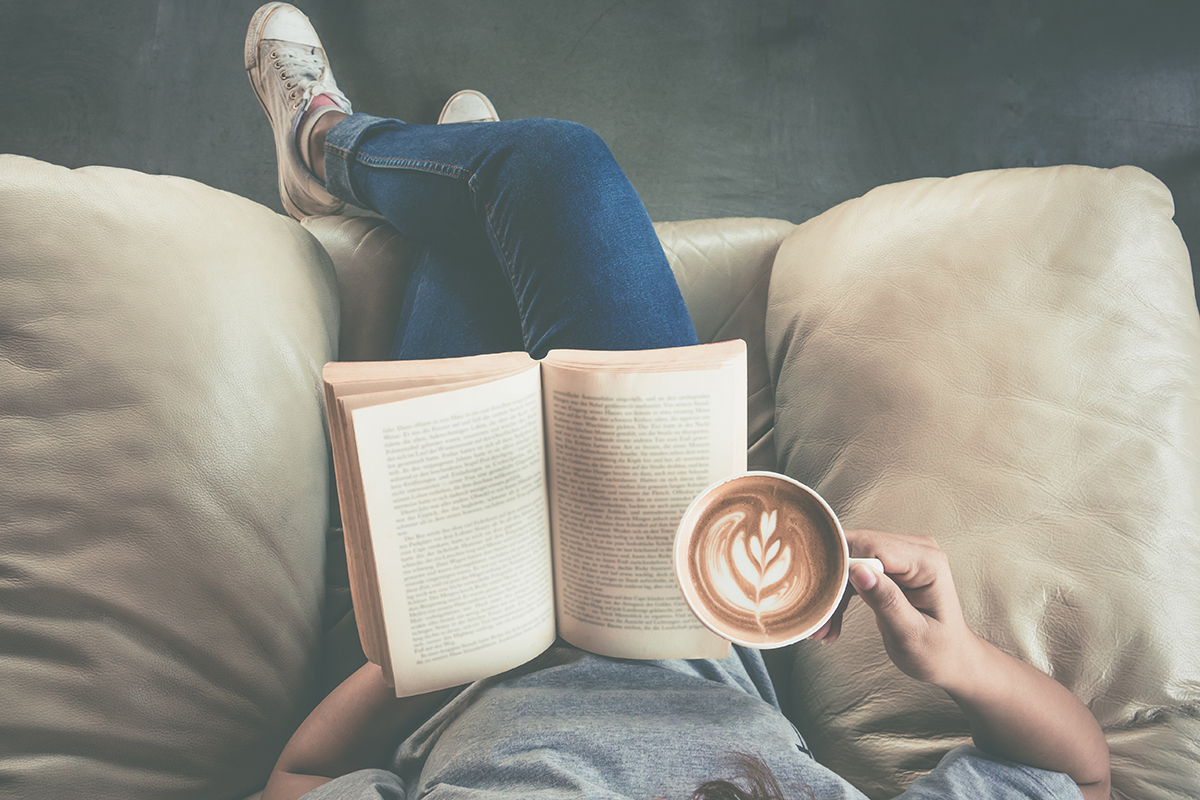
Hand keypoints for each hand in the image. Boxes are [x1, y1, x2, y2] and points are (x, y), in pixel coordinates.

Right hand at [811, 529, 1109, 796]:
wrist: (951, 660)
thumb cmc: (938, 653)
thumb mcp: (911, 635)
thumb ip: (887, 602)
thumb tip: (859, 572)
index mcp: (928, 562)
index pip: (872, 549)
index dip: (841, 568)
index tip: (821, 599)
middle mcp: (916, 548)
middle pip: (857, 551)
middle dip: (833, 585)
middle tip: (819, 624)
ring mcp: (902, 554)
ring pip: (850, 560)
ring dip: (833, 594)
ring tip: (824, 630)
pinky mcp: (889, 563)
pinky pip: (853, 569)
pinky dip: (840, 595)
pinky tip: (832, 623)